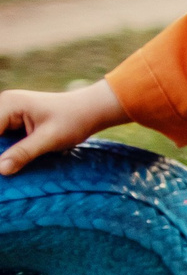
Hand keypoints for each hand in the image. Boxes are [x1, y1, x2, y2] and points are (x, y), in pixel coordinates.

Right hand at [0, 80, 130, 175]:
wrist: (91, 110)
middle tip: (6, 170)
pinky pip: (3, 138)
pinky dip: (6, 151)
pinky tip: (11, 164)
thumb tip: (0, 170)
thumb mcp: (50, 139)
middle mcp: (4, 105)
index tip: (2, 168)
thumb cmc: (74, 120)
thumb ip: (24, 153)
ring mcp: (7, 112)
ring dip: (3, 153)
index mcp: (9, 104)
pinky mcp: (13, 121)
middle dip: (0, 153)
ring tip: (8, 167)